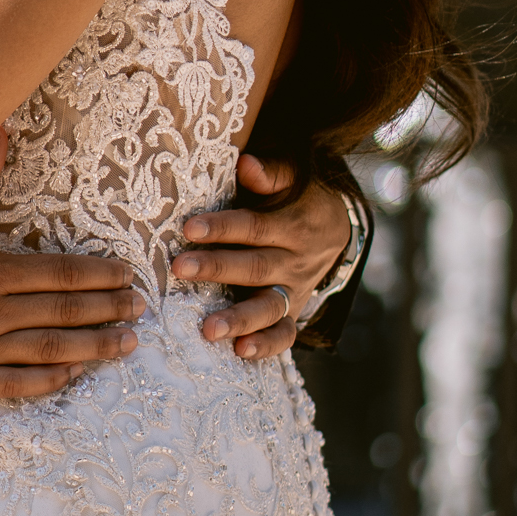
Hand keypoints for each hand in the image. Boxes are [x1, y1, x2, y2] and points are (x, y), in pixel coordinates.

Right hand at [0, 131, 144, 400]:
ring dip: (93, 348)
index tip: (127, 275)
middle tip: (141, 309)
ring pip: (48, 351)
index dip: (98, 276)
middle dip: (108, 311)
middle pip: (63, 312)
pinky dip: (47, 381)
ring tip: (126, 346)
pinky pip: (14, 386)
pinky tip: (72, 375)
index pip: (58, 274)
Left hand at [168, 155, 350, 360]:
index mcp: (292, 225)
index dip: (223, 228)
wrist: (337, 228)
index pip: (255, 227)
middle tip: (179, 269)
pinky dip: (265, 346)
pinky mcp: (291, 312)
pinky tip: (240, 351)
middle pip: (255, 267)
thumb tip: (246, 164)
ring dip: (239, 319)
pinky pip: (284, 334)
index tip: (189, 228)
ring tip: (208, 329)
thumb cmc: (299, 196)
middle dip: (217, 269)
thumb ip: (272, 172)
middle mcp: (294, 261)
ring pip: (269, 307)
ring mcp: (294, 291)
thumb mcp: (295, 176)